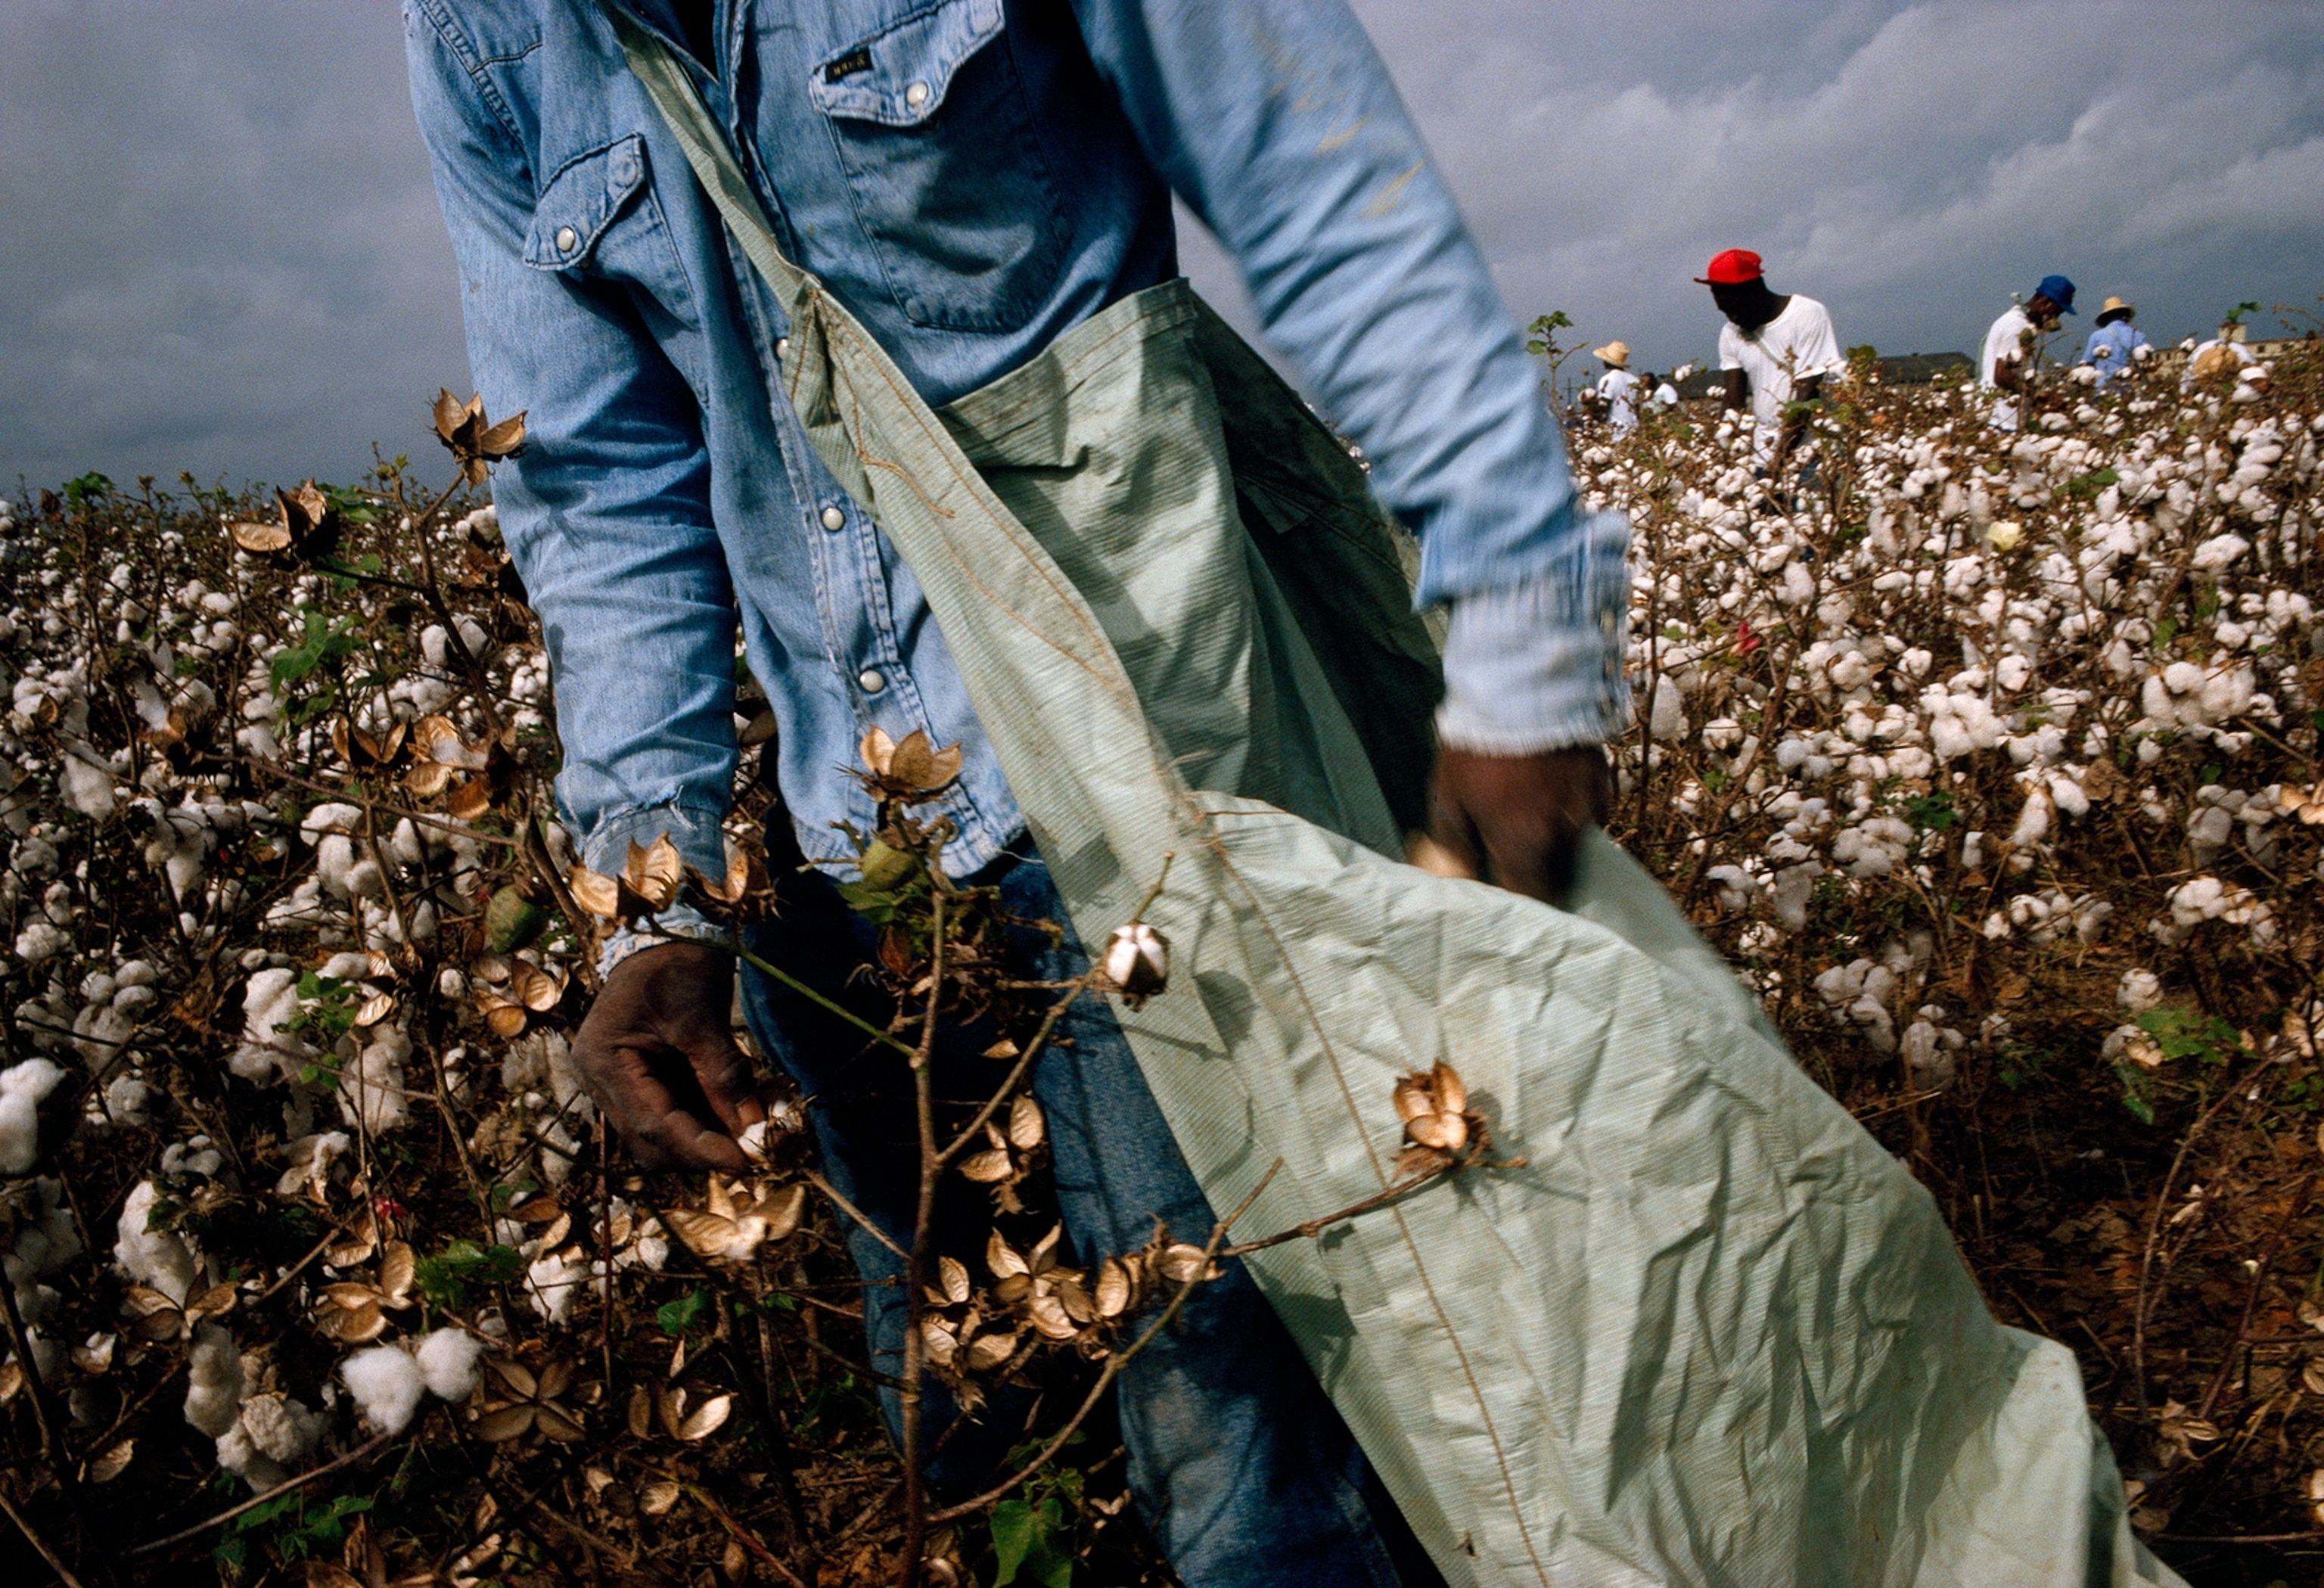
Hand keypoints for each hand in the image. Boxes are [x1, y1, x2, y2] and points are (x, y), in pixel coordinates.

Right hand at [571, 940, 790, 1170]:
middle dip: (706, 1149)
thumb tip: (754, 1128)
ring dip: (713, 1135)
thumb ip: (724, 1074)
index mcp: (604, 1061)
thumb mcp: (700, 1017)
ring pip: (666, 1134)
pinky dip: (712, 1116)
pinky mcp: (642, 1082)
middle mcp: (602, 1080)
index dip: (701, 1149)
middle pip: (653, 1141)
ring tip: (763, 1122)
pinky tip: (752, 1106)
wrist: (667, 936)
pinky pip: (676, 1113)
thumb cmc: (677, 966)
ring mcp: (619, 1084)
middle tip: (758, 1149)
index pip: (653, 1124)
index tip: (746, 1160)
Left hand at [1426, 744, 1610, 902]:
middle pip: (1560, 876)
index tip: (1504, 893)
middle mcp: (1565, 833)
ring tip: (1531, 818)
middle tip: (1516, 860)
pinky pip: (1591, 813)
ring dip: (1557, 843)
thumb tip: (1460, 872)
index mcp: (1526, 843)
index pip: (1532, 897)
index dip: (1519, 900)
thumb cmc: (1477, 744)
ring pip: (1577, 845)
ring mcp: (1590, 806)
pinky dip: (1572, 813)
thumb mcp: (1449, 795)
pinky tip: (1551, 793)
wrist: (1523, 685)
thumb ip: (1455, 842)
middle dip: (1540, 875)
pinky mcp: (1604, 780)